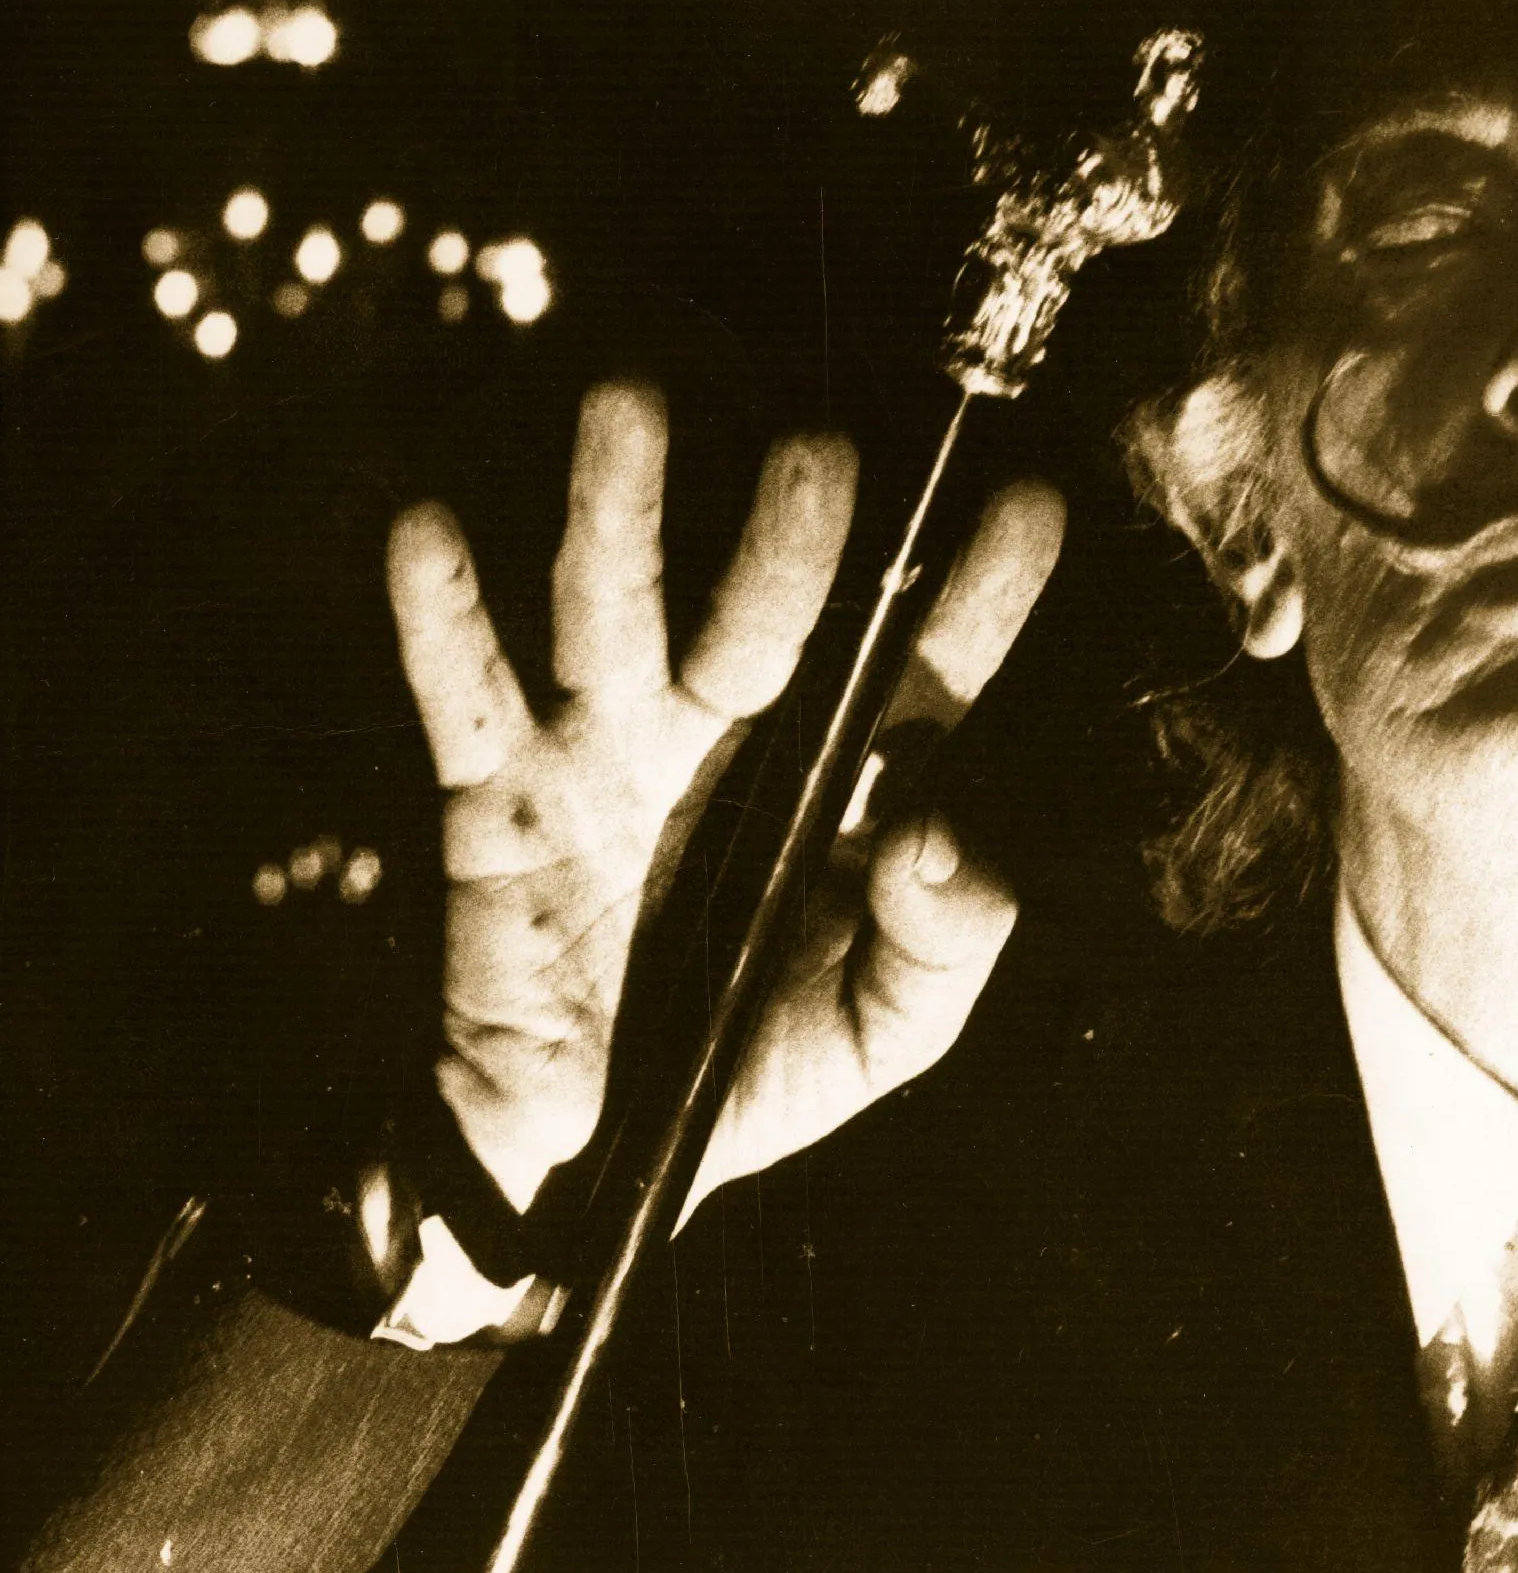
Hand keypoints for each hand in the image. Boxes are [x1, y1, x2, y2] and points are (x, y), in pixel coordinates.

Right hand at [390, 380, 1062, 1219]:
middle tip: (821, 453)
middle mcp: (736, 738)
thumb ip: (947, 944)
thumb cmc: (752, 1073)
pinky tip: (431, 532)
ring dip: (617, 512)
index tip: (1031, 503)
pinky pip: (467, 695)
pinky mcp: (499, 796)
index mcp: (848, 784)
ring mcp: (612, 753)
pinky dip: (442, 617)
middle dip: (791, 542)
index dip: (981, 592)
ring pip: (616, 611)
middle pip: (768, 618)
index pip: (929, 671)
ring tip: (627, 405)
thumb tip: (945, 838)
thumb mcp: (882, 1029)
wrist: (586, 1167)